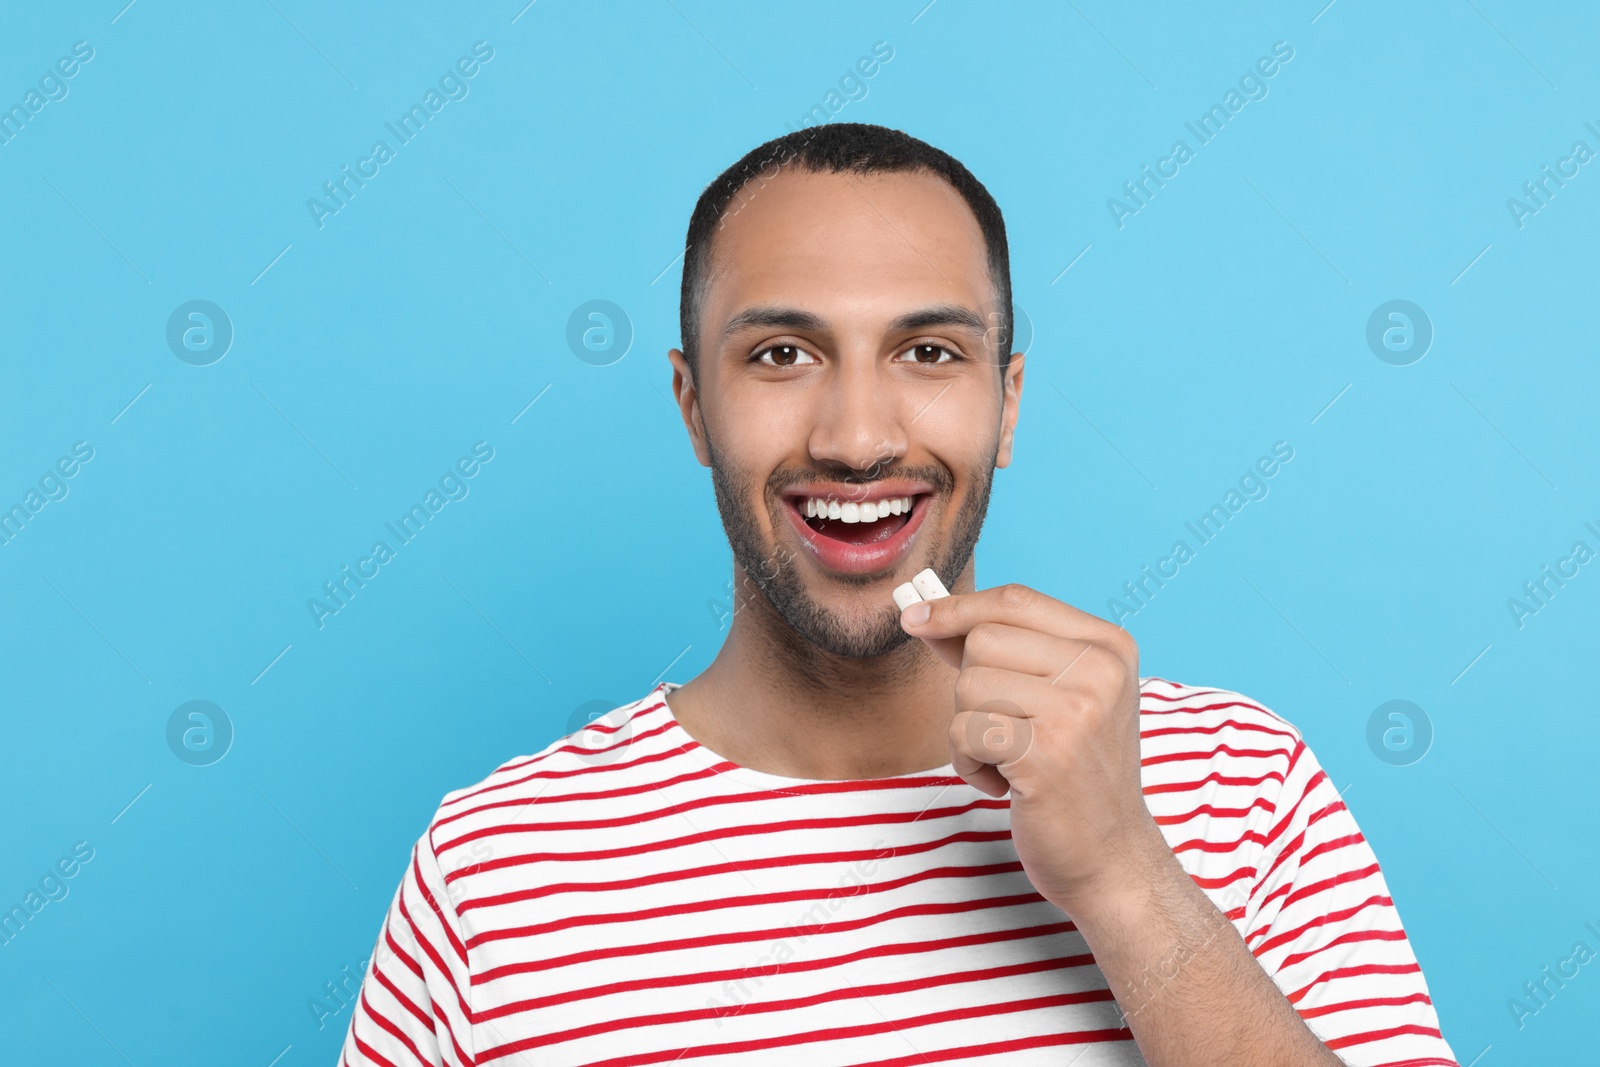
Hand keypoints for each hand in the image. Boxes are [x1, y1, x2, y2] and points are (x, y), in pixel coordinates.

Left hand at [899, 583, 1170, 917]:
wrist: (1112, 858)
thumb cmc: (1074, 776)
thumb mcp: (1055, 698)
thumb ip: (999, 652)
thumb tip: (925, 615)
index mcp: (1109, 646)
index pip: (1016, 600)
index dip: (958, 607)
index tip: (917, 617)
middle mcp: (1100, 669)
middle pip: (983, 639)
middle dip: (971, 687)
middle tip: (1005, 729)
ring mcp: (1077, 710)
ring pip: (968, 685)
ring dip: (969, 731)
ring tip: (1009, 760)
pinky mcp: (1047, 752)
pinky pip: (964, 732)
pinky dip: (969, 764)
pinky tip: (1005, 784)